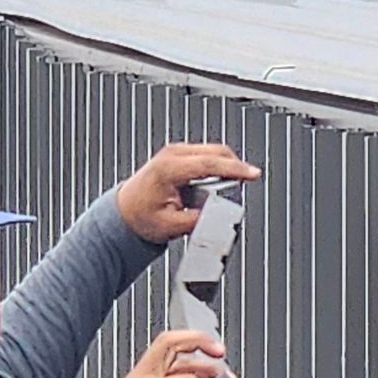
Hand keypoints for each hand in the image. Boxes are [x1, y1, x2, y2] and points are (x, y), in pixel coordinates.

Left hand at [116, 141, 259, 245]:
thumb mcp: (170, 226)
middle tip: (247, 182)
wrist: (124, 212)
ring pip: (213, 151)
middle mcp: (171, 155)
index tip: (253, 174)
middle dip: (235, 166)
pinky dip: (217, 167)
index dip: (235, 169)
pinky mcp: (179, 155)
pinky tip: (216, 183)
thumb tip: (219, 214)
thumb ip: (197, 220)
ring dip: (225, 167)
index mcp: (168, 168)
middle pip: (216, 152)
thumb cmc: (141, 217)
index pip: (209, 164)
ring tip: (224, 189)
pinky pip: (206, 156)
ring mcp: (175, 152)